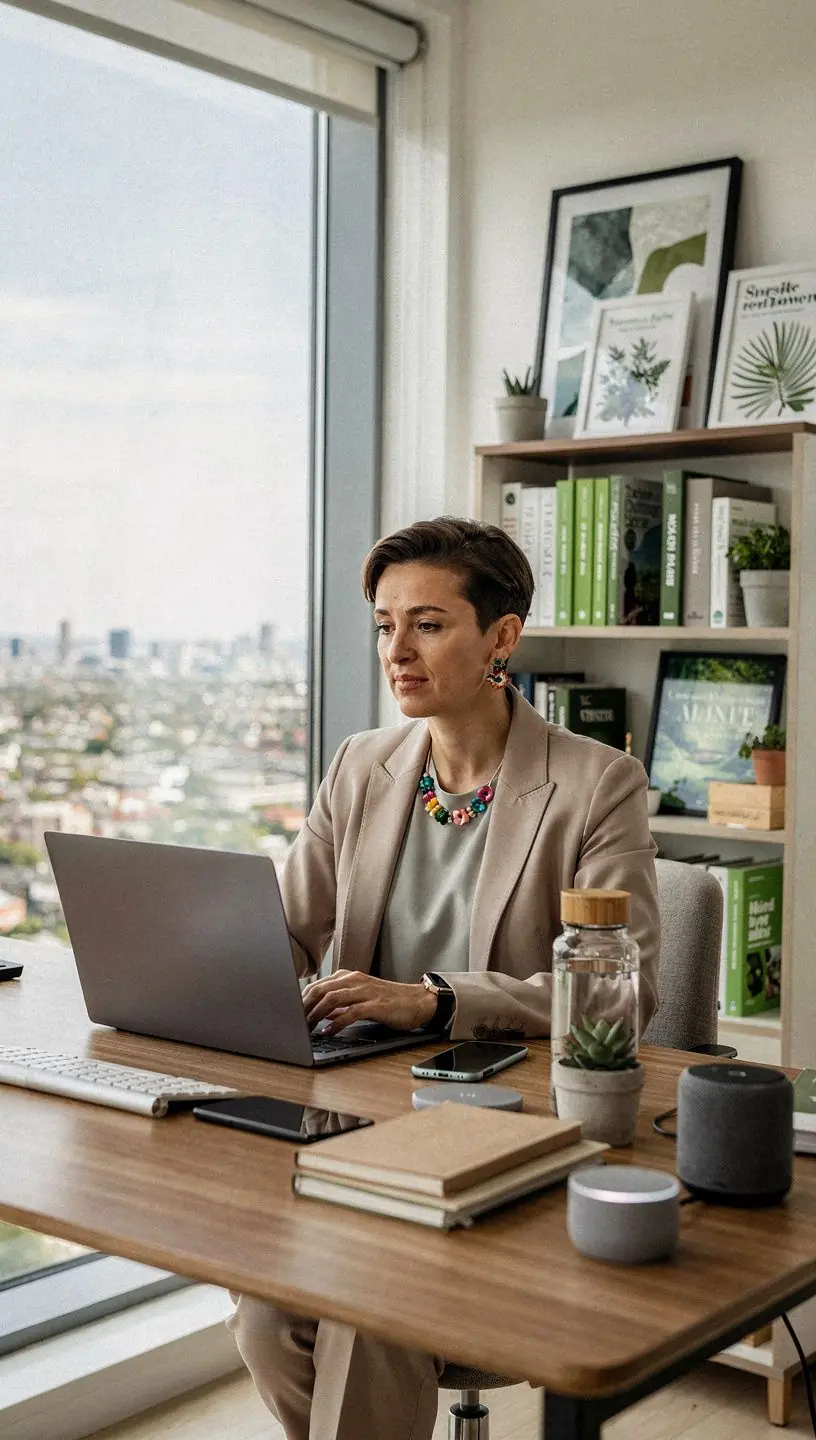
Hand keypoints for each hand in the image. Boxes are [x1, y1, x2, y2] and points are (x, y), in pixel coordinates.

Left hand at [302, 970, 436, 1034]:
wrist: (417, 1001)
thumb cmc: (389, 1001)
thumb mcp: (361, 998)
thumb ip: (340, 1004)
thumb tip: (319, 1014)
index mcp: (349, 977)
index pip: (317, 985)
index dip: (301, 1000)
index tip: (291, 1015)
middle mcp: (355, 980)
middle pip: (320, 990)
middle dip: (304, 1008)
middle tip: (293, 1024)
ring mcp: (365, 991)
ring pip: (332, 999)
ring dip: (315, 1015)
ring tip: (306, 1029)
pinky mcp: (375, 1005)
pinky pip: (350, 1012)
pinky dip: (335, 1023)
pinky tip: (328, 1032)